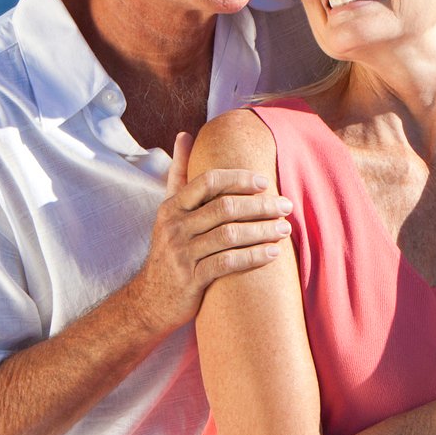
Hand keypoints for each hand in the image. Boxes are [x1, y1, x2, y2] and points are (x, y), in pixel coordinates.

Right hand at [126, 132, 292, 332]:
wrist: (149, 300)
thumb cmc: (169, 249)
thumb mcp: (168, 211)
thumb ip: (179, 174)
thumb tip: (185, 134)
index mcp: (172, 207)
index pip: (208, 181)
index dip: (239, 178)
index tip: (265, 182)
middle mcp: (175, 227)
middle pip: (225, 207)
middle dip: (261, 205)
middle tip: (287, 206)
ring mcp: (182, 254)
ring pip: (230, 235)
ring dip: (263, 230)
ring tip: (285, 228)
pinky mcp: (191, 279)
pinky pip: (229, 263)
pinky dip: (254, 257)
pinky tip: (274, 254)